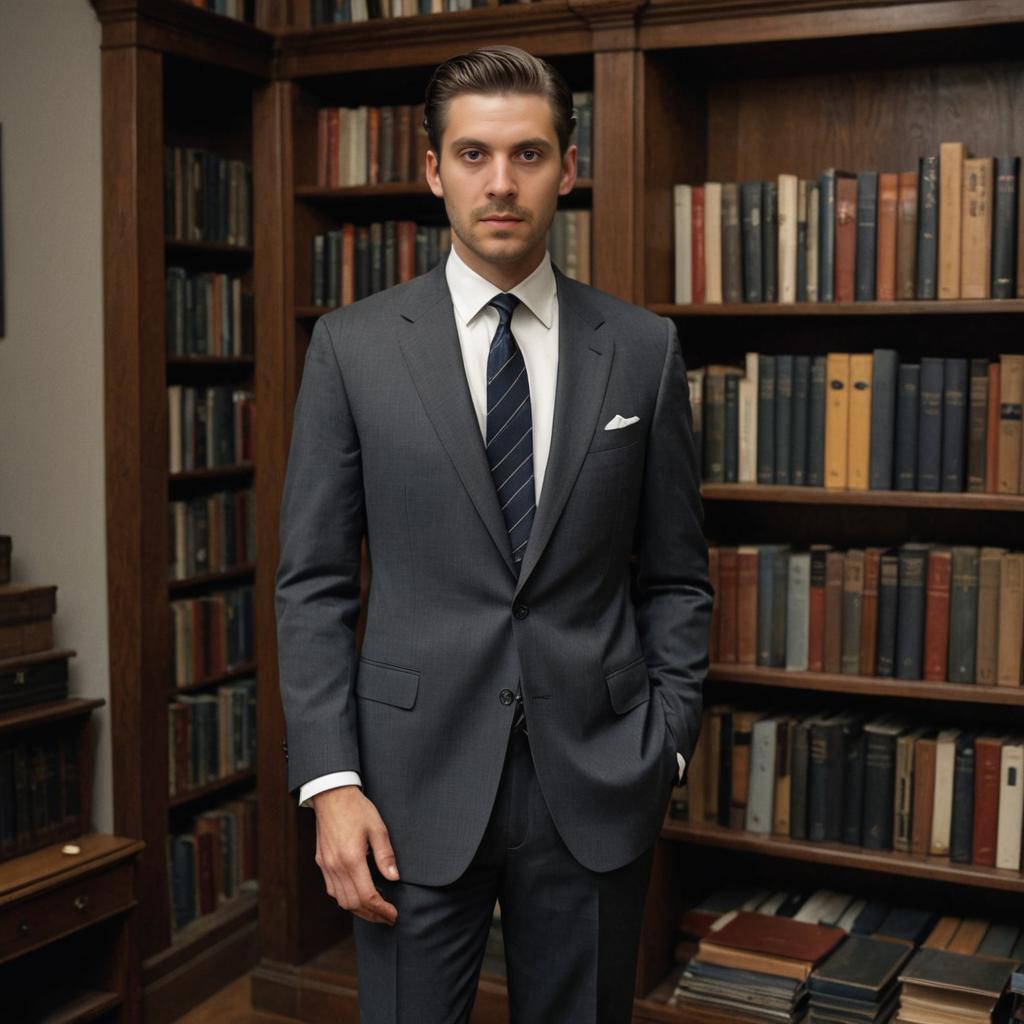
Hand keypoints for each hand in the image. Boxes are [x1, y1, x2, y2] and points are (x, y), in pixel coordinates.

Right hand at [312, 785, 399, 925]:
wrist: (332, 795)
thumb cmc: (357, 809)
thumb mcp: (378, 828)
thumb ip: (385, 855)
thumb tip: (394, 878)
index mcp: (352, 859)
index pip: (367, 896)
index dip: (382, 910)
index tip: (393, 915)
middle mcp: (336, 867)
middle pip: (353, 904)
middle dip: (372, 915)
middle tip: (387, 917)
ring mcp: (326, 866)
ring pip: (341, 900)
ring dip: (358, 910)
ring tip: (375, 910)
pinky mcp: (321, 862)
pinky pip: (332, 890)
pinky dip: (345, 898)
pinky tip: (357, 895)